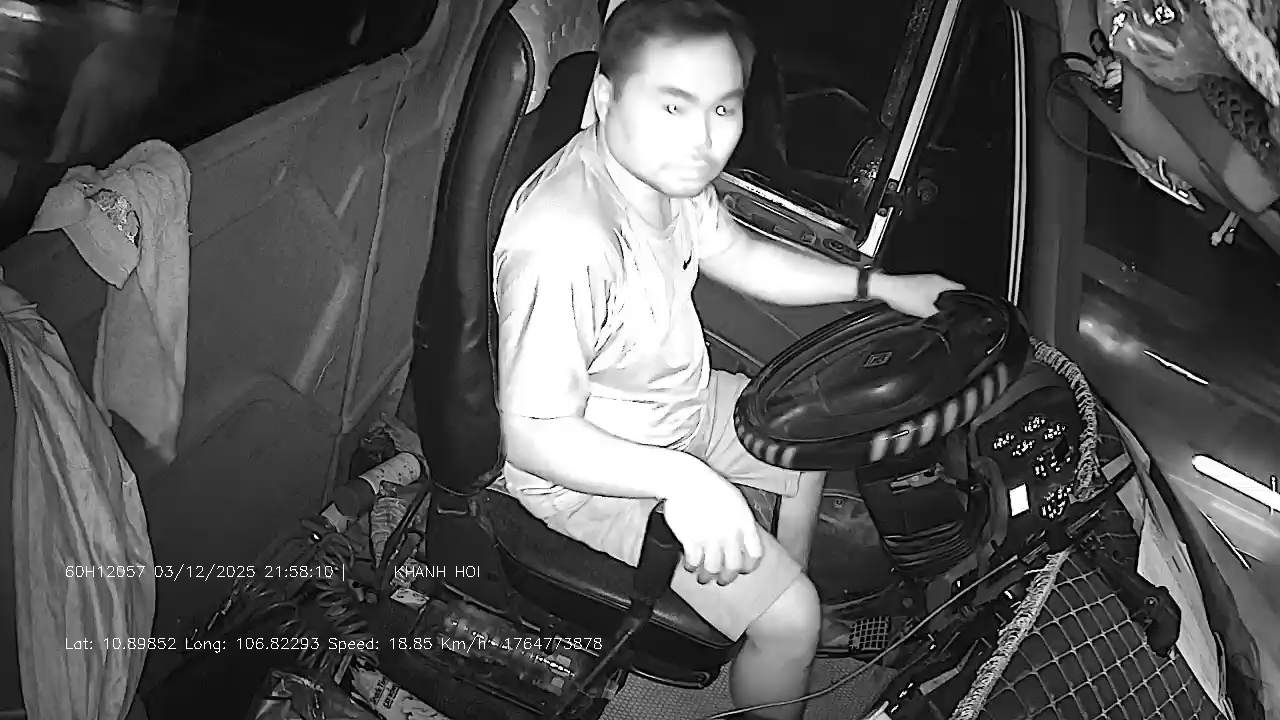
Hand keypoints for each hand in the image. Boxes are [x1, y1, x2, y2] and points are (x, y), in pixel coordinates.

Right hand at [661, 464, 763, 585]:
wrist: (686, 480)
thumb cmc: (710, 487)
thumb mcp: (736, 501)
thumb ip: (741, 522)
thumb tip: (742, 539)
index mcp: (744, 524)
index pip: (755, 554)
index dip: (749, 566)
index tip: (742, 569)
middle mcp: (730, 534)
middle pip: (733, 567)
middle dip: (727, 577)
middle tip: (721, 580)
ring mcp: (710, 538)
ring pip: (712, 569)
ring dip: (707, 576)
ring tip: (703, 577)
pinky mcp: (691, 540)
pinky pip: (693, 562)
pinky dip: (691, 566)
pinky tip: (689, 564)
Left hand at [873, 273, 964, 317]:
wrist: (885, 289)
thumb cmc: (905, 296)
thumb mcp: (927, 312)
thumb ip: (941, 316)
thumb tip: (951, 321)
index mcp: (943, 283)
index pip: (963, 291)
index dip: (965, 302)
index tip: (964, 311)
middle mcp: (936, 279)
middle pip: (950, 292)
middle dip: (951, 304)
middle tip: (949, 314)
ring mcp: (925, 279)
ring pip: (938, 293)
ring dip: (938, 302)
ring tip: (935, 312)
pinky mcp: (915, 283)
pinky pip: (927, 293)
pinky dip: (927, 300)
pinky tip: (922, 307)